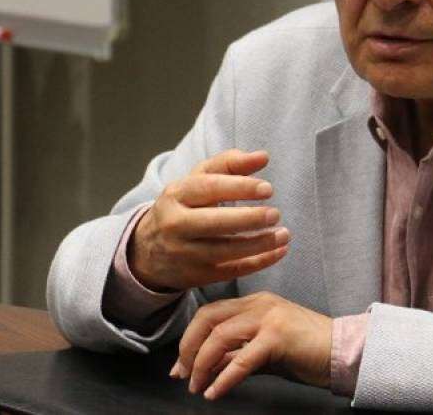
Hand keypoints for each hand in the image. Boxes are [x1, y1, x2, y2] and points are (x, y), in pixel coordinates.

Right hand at [129, 150, 289, 290]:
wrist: (148, 251)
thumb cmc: (183, 206)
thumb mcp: (197, 180)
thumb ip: (229, 164)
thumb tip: (263, 157)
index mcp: (176, 195)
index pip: (209, 188)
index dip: (240, 188)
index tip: (268, 189)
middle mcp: (176, 225)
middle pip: (214, 223)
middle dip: (247, 219)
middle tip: (275, 214)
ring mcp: (185, 253)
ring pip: (224, 251)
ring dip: (258, 244)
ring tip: (284, 234)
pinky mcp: (197, 276)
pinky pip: (231, 271)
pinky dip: (258, 263)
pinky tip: (278, 252)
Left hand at [171, 292, 332, 399]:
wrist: (343, 352)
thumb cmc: (306, 352)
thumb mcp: (263, 351)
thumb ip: (235, 353)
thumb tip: (203, 368)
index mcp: (254, 302)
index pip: (210, 313)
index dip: (189, 339)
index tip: (180, 366)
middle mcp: (258, 303)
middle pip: (208, 318)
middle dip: (188, 348)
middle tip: (183, 374)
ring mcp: (268, 317)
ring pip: (219, 336)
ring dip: (202, 365)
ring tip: (196, 386)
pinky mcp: (278, 337)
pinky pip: (241, 359)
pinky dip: (223, 378)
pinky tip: (215, 392)